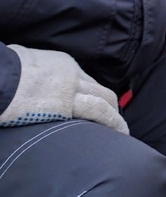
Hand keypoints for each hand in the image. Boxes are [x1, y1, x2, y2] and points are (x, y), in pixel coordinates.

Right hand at [0, 45, 128, 133]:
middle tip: (113, 123)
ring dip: (116, 118)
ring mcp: (72, 87)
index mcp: (61, 63)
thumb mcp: (24, 64)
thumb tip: (32, 85)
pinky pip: (99, 112)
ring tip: (121, 132)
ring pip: (105, 101)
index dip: (94, 96)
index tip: (98, 107)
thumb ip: (36, 74)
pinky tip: (119, 133)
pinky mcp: (67, 104)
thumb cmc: (1, 72)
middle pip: (101, 90)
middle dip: (111, 107)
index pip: (86, 80)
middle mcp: (72, 73)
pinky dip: (113, 122)